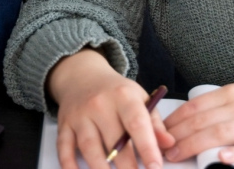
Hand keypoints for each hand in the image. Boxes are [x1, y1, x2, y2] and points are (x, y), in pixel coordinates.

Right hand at [47, 48, 174, 168]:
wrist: (82, 75)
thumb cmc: (115, 92)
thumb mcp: (139, 97)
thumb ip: (155, 122)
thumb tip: (169, 144)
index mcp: (123, 96)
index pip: (137, 123)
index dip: (147, 147)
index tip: (155, 168)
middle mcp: (99, 104)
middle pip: (114, 142)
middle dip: (127, 168)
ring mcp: (80, 115)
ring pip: (89, 147)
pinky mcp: (65, 125)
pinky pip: (64, 148)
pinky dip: (69, 165)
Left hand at [163, 81, 233, 163]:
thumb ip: (221, 105)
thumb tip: (191, 116)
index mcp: (233, 93)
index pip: (196, 106)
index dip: (175, 119)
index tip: (158, 132)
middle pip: (203, 121)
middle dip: (178, 136)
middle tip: (161, 149)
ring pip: (221, 133)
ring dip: (195, 145)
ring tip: (178, 156)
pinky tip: (221, 159)